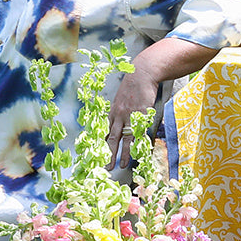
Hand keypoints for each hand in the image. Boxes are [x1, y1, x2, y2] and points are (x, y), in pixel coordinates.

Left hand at [103, 38, 218, 168]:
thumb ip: (119, 110)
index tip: (98, 156)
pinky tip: (138, 153)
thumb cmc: (133, 85)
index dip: (101, 144)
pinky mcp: (140, 115)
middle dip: (107, 154)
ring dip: (122, 154)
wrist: (142, 74)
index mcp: (112, 111)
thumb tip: (119, 121)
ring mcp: (129, 116)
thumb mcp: (121, 98)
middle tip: (105, 167)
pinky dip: (138, 144)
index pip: (104, 132)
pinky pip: (139, 133)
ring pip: (124, 139)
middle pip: (111, 138)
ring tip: (121, 165)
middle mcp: (118, 115)